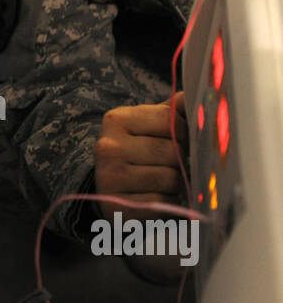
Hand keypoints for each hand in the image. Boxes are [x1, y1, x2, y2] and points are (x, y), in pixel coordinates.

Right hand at [93, 92, 187, 224]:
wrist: (107, 189)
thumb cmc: (135, 152)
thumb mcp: (148, 126)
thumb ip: (172, 110)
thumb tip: (195, 95)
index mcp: (116, 120)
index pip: (168, 119)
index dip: (183, 131)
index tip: (180, 139)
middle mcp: (108, 147)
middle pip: (171, 151)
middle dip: (180, 160)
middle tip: (171, 165)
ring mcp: (109, 178)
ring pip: (170, 178)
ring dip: (176, 183)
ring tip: (164, 182)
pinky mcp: (116, 207)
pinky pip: (161, 202)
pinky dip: (167, 202)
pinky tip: (157, 197)